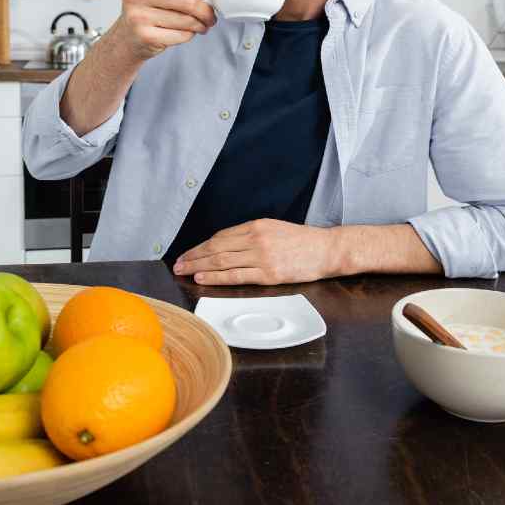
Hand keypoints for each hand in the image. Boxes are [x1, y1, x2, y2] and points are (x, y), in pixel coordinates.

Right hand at [109, 0, 216, 61]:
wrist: (127, 37)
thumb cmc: (147, 7)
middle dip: (206, 9)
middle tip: (209, 14)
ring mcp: (139, 16)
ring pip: (187, 19)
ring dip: (201, 24)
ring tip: (201, 24)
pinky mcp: (145, 36)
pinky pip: (181, 35)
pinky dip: (190, 35)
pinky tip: (187, 32)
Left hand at [172, 219, 341, 284]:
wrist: (327, 250)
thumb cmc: (302, 241)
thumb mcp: (274, 229)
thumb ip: (251, 236)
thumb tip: (227, 246)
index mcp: (256, 225)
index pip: (220, 236)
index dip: (201, 246)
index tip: (188, 253)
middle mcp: (256, 238)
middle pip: (216, 248)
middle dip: (193, 256)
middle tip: (178, 264)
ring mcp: (262, 256)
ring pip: (221, 261)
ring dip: (199, 267)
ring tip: (184, 272)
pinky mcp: (268, 274)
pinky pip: (235, 276)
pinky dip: (216, 277)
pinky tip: (203, 278)